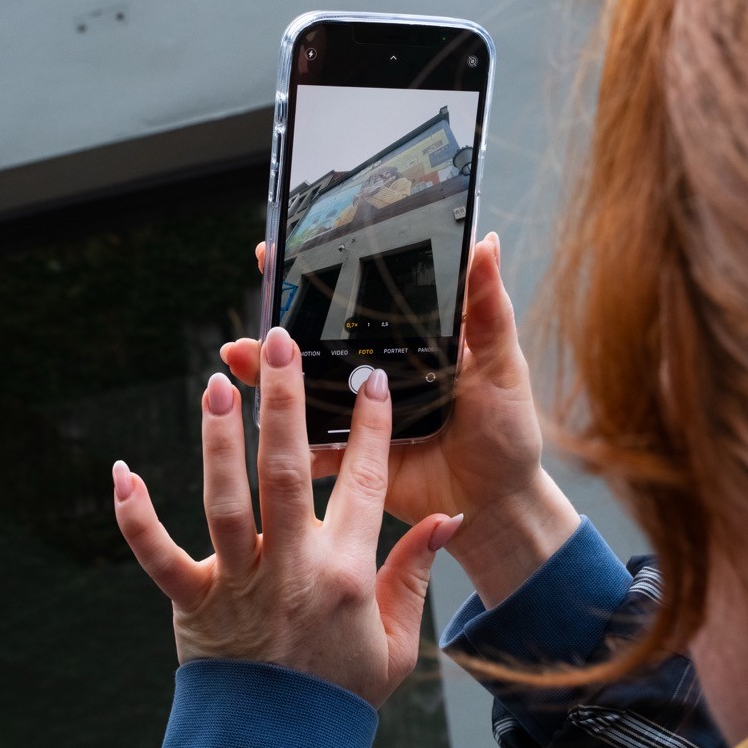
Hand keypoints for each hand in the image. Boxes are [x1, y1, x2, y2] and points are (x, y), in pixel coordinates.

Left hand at [113, 328, 460, 707]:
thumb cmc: (339, 694)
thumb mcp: (396, 641)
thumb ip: (416, 572)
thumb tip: (447, 518)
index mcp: (346, 572)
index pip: (364, 481)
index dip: (369, 425)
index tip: (369, 378)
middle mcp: (291, 569)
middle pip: (286, 471)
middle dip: (284, 402)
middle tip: (278, 344)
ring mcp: (237, 585)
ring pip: (225, 501)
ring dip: (219, 440)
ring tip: (218, 386)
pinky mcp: (192, 604)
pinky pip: (157, 556)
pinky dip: (135, 516)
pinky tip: (122, 471)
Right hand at [223, 236, 578, 606]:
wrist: (499, 504)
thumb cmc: (507, 432)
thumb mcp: (501, 365)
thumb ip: (489, 309)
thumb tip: (486, 243)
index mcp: (410, 344)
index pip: (361, 299)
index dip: (328, 272)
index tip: (292, 244)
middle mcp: (377, 374)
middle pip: (321, 339)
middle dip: (282, 314)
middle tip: (259, 286)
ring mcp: (359, 415)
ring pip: (304, 389)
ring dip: (268, 372)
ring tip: (241, 352)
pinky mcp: (351, 457)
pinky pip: (311, 447)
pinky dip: (284, 438)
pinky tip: (254, 423)